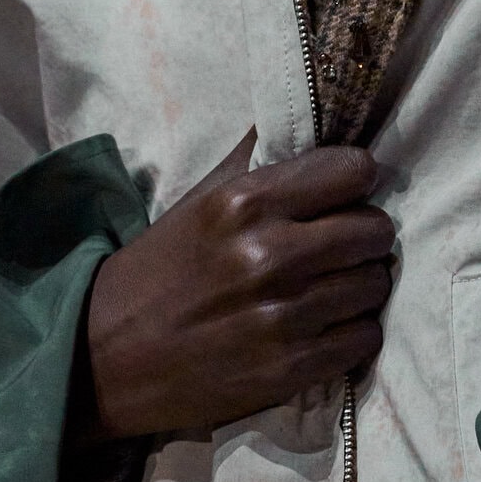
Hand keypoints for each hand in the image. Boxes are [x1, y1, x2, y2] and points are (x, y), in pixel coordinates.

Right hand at [85, 129, 394, 436]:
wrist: (105, 358)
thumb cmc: (160, 269)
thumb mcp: (201, 199)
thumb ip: (259, 154)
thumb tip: (316, 111)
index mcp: (244, 203)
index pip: (354, 170)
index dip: (355, 180)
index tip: (344, 193)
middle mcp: (268, 256)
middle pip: (375, 230)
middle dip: (364, 234)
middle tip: (339, 244)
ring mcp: (282, 317)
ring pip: (376, 284)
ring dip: (359, 284)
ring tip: (329, 286)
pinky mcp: (289, 370)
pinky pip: (364, 338)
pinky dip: (351, 332)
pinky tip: (323, 325)